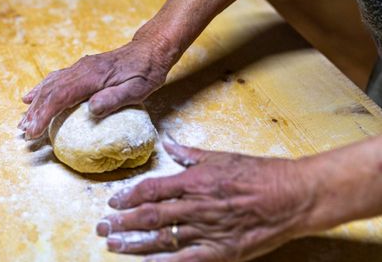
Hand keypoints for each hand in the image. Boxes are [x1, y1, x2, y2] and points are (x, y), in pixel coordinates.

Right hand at [18, 21, 175, 138]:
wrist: (150, 50)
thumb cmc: (146, 72)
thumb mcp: (138, 89)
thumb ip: (115, 99)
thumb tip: (92, 110)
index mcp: (93, 76)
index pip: (61, 96)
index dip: (44, 114)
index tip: (34, 131)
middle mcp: (82, 69)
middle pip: (51, 91)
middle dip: (35, 112)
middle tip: (24, 132)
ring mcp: (80, 67)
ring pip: (50, 84)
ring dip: (36, 103)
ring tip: (24, 120)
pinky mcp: (82, 68)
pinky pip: (56, 78)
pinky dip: (41, 89)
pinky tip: (31, 97)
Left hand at [96, 135, 315, 260]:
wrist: (292, 195)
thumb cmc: (258, 173)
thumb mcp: (220, 156)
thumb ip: (189, 153)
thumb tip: (167, 143)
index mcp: (195, 181)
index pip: (151, 189)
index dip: (128, 196)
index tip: (113, 202)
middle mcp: (196, 206)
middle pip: (150, 215)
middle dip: (122, 222)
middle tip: (102, 226)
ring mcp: (208, 230)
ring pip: (163, 238)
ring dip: (135, 242)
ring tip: (114, 245)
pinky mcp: (222, 250)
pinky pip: (188, 260)